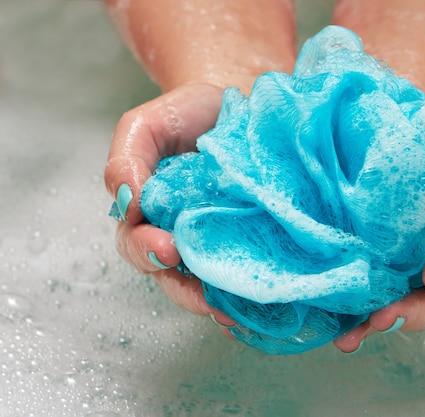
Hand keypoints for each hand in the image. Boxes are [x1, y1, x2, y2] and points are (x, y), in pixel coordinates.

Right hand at [104, 82, 235, 326]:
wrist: (234, 98)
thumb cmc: (185, 114)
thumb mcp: (144, 126)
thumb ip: (126, 160)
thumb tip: (128, 204)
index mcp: (148, 215)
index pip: (139, 245)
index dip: (148, 252)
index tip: (168, 248)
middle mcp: (179, 234)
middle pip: (174, 278)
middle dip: (190, 293)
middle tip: (210, 302)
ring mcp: (215, 240)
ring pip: (211, 282)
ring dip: (223, 302)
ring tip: (240, 317)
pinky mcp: (249, 238)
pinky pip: (245, 270)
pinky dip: (251, 290)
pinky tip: (266, 305)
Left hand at [334, 91, 424, 352]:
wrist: (386, 107)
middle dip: (416, 310)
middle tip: (386, 318)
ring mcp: (404, 255)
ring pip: (402, 299)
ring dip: (379, 322)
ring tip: (351, 336)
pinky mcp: (372, 253)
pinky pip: (368, 287)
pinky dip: (353, 310)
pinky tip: (334, 326)